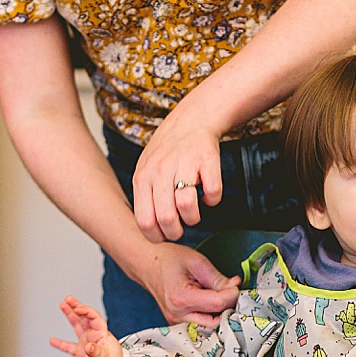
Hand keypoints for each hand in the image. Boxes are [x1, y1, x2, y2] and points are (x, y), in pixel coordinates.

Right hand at [49, 297, 124, 356]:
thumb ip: (97, 352)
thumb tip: (89, 346)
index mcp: (101, 333)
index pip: (94, 317)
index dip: (86, 311)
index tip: (78, 308)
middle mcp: (93, 335)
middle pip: (84, 317)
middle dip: (76, 307)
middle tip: (68, 299)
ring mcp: (86, 342)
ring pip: (77, 325)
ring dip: (70, 315)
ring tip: (63, 305)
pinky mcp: (81, 352)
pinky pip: (69, 346)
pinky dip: (61, 343)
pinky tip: (52, 340)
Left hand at [131, 107, 223, 242]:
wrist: (191, 120)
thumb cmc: (167, 151)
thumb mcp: (145, 171)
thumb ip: (145, 197)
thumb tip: (150, 230)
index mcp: (143, 178)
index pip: (144, 221)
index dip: (157, 237)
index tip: (164, 236)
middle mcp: (160, 171)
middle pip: (166, 218)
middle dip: (176, 232)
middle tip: (182, 229)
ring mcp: (184, 164)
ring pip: (187, 207)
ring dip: (194, 218)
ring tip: (193, 213)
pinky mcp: (207, 160)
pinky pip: (213, 193)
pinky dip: (213, 200)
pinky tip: (207, 194)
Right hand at [141, 243, 240, 325]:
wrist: (145, 263)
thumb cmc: (166, 259)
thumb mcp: (196, 262)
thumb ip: (217, 277)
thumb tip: (234, 287)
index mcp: (182, 299)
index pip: (218, 304)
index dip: (232, 294)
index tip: (235, 284)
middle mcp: (178, 315)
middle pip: (216, 318)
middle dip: (227, 304)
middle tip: (228, 289)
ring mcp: (176, 320)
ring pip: (210, 323)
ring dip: (218, 310)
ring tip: (216, 292)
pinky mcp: (177, 322)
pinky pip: (200, 321)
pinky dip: (208, 312)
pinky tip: (206, 298)